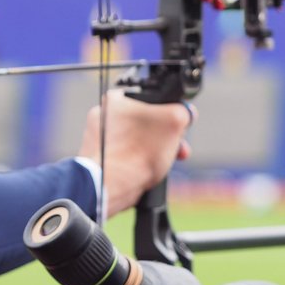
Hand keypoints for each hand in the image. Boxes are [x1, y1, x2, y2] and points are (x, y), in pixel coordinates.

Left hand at [77, 92, 193, 215]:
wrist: (109, 186)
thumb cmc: (137, 152)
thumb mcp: (173, 121)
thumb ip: (182, 111)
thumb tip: (185, 114)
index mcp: (116, 99)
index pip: (154, 100)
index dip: (172, 113)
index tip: (179, 126)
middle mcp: (103, 116)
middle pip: (147, 122)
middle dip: (167, 137)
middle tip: (179, 149)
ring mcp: (98, 139)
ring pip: (138, 141)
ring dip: (156, 152)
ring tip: (163, 164)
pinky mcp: (99, 159)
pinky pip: (127, 157)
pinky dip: (139, 164)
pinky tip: (147, 173)